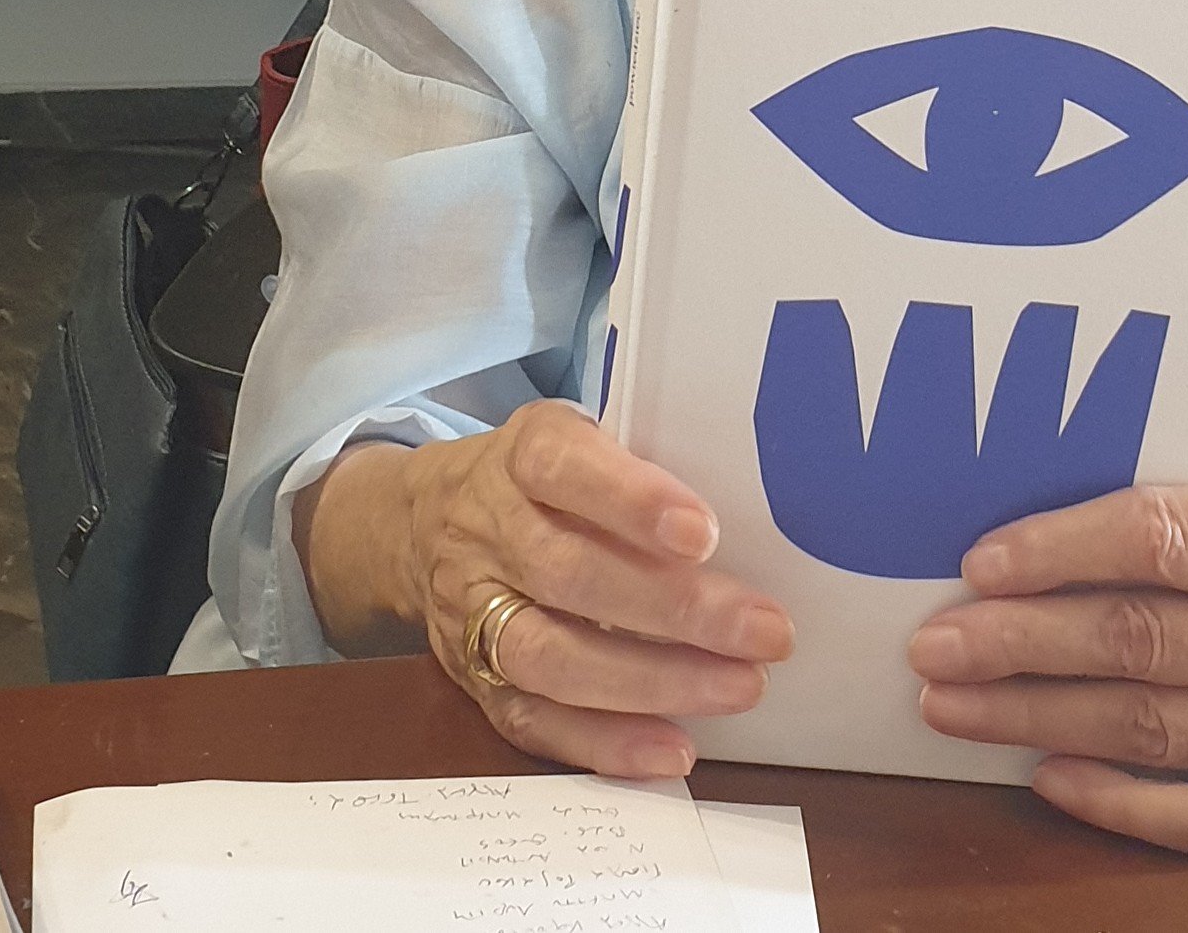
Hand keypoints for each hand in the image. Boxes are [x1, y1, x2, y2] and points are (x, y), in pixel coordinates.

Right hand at [400, 402, 794, 777]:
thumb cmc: (543, 478)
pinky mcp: (473, 682)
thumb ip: (639, 465)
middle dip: (674, 610)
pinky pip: (533, 722)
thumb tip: (752, 515)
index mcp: (522, 456)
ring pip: (551, 657)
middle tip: (763, 631)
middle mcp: (490, 531)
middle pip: (569, 574)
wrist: (423, 521)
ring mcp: (474, 612)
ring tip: (739, 687)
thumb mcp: (580, 436)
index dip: (631, 501)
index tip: (703, 532)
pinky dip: (606, 743)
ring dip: (653, 682)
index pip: (564, 468)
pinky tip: (674, 750)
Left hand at [907, 473, 1187, 858]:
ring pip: (1150, 727)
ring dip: (1037, 716)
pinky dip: (1116, 799)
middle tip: (935, 642)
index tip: (982, 560)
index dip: (1061, 549)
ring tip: (956, 703)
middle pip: (1138, 641)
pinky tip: (1047, 772)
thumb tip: (1064, 516)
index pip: (1162, 541)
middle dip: (1019, 641)